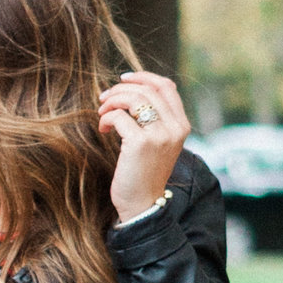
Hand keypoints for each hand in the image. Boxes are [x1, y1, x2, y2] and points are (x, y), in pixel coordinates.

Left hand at [99, 67, 188, 220]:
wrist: (143, 205)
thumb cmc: (145, 173)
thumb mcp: (158, 142)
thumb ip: (154, 119)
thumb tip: (130, 90)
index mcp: (181, 125)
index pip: (166, 86)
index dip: (143, 77)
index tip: (123, 79)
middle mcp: (175, 128)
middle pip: (147, 89)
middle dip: (120, 89)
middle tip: (104, 99)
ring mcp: (160, 135)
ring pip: (133, 98)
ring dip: (112, 101)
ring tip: (102, 112)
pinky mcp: (141, 143)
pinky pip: (119, 117)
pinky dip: (106, 118)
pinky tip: (103, 129)